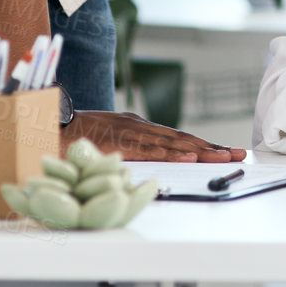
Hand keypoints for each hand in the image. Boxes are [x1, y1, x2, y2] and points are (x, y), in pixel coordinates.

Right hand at [64, 109, 247, 161]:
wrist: (48, 124)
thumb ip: (128, 148)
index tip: (226, 152)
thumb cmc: (76, 136)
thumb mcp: (108, 141)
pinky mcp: (119, 139)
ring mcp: (130, 131)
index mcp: (138, 126)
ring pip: (172, 142)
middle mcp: (139, 126)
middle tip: (238, 154)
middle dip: (212, 147)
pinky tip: (190, 157)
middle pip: (182, 138)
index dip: (203, 145)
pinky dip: (171, 152)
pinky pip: (150, 148)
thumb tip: (147, 162)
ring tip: (224, 156)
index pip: (178, 137)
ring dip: (201, 150)